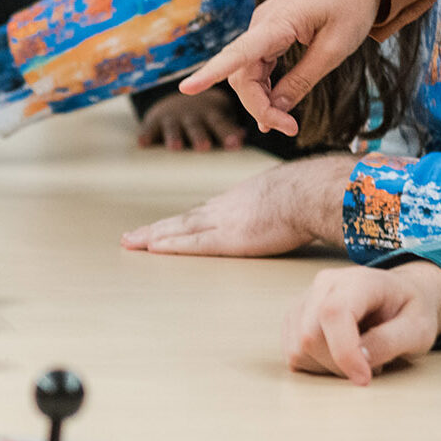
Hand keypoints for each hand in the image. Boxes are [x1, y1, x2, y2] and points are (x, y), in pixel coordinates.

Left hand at [121, 155, 354, 256]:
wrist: (310, 192)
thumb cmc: (310, 194)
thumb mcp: (289, 195)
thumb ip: (282, 204)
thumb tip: (294, 209)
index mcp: (239, 200)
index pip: (203, 213)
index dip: (181, 222)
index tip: (164, 227)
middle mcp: (224, 208)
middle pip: (183, 220)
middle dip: (157, 228)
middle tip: (131, 235)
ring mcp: (223, 222)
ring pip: (179, 230)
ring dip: (153, 236)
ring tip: (131, 241)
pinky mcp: (228, 238)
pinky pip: (192, 243)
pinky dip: (170, 245)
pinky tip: (152, 248)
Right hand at [137, 87, 244, 151]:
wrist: (180, 96)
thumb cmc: (206, 115)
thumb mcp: (219, 117)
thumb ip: (229, 130)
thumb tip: (242, 139)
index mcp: (212, 114)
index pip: (221, 123)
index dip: (227, 133)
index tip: (234, 145)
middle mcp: (191, 114)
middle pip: (196, 126)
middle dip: (199, 135)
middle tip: (203, 147)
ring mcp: (171, 117)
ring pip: (173, 127)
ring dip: (174, 136)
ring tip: (175, 147)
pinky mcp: (153, 121)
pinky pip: (149, 128)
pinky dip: (146, 134)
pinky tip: (143, 143)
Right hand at [179, 0, 386, 135]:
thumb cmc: (351, 4)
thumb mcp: (336, 48)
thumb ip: (303, 79)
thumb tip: (277, 109)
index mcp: (278, 23)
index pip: (238, 52)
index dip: (211, 72)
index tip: (186, 89)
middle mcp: (261, 24)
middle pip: (241, 74)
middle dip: (258, 106)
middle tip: (290, 129)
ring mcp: (263, 28)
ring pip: (247, 73)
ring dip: (261, 101)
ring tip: (287, 123)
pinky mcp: (270, 32)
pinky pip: (257, 66)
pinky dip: (264, 89)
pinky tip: (274, 107)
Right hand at [282, 261, 440, 384]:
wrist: (400, 296)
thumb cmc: (410, 311)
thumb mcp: (418, 328)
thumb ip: (390, 341)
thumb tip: (361, 358)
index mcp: (358, 280)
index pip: (333, 312)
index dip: (343, 351)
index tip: (364, 378)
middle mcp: (324, 284)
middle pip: (309, 335)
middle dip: (338, 365)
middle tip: (371, 366)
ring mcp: (305, 299)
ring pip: (297, 347)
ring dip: (326, 367)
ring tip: (356, 357)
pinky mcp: (295, 317)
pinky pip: (293, 352)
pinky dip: (315, 365)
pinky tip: (339, 356)